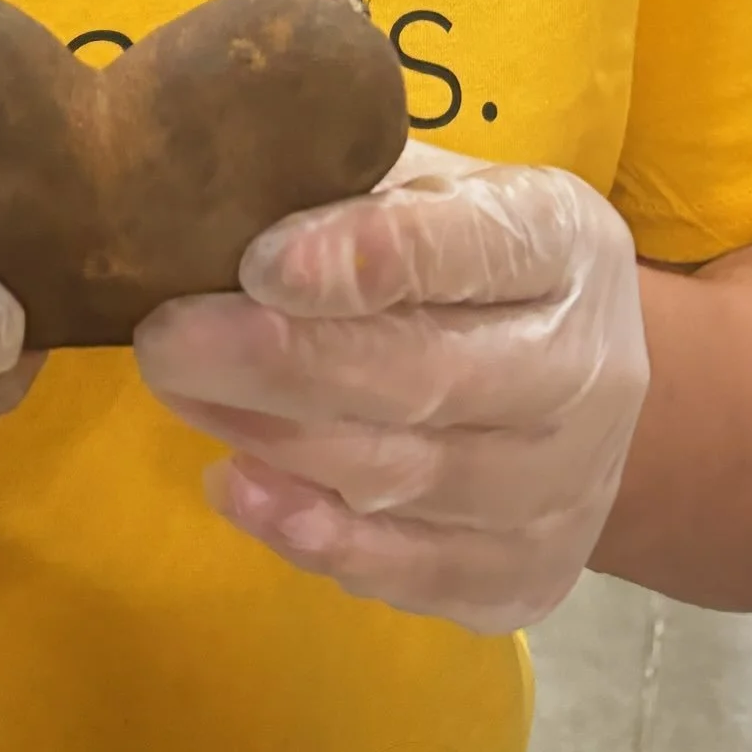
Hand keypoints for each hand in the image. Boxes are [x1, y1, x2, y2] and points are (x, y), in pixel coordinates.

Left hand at [134, 141, 647, 634]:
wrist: (580, 379)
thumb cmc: (469, 257)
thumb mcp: (437, 185)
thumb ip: (349, 181)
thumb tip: (212, 178)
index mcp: (562, 242)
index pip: (475, 247)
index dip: (371, 255)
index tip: (261, 262)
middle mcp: (586, 367)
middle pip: (431, 377)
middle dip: (285, 363)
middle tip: (166, 340)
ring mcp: (568, 486)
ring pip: (412, 480)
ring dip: (279, 444)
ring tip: (180, 394)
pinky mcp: (531, 573)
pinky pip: (415, 571)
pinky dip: (319, 537)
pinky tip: (238, 486)